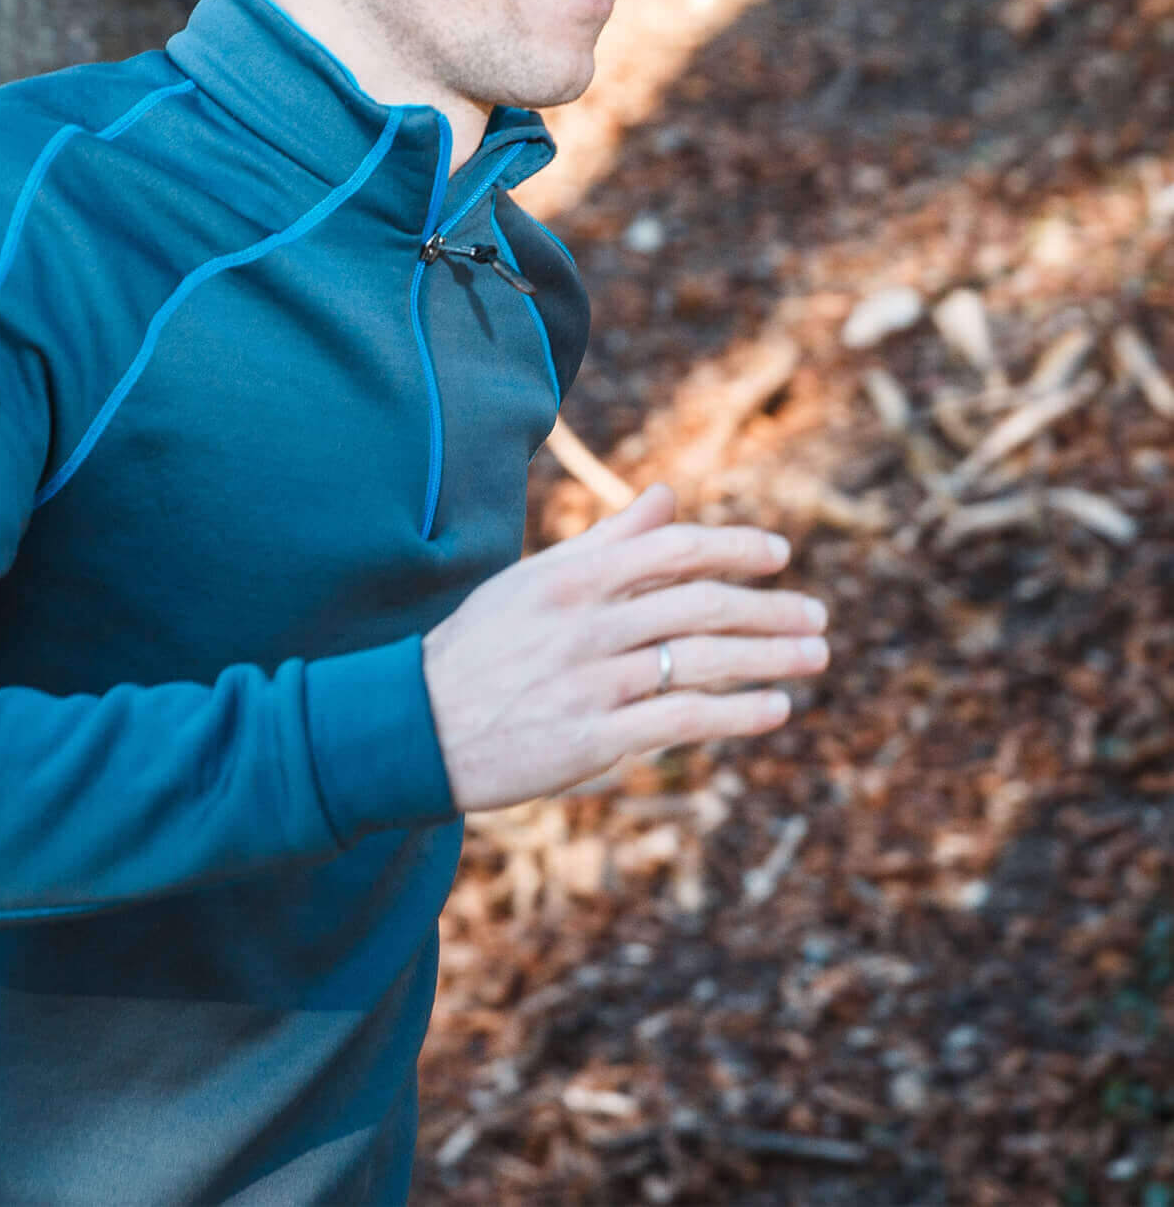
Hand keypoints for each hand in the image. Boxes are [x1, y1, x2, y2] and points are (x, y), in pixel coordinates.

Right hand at [421, 484, 827, 812]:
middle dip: (770, 608)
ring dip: (771, 657)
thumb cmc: (482, 646)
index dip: (733, 547)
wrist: (418, 726)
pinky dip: (736, 712)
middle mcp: (585, 624)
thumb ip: (607, 541)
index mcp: (570, 578)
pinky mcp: (593, 739)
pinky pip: (683, 719)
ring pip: (702, 660)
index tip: (780, 554)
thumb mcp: (535, 581)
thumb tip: (667, 497)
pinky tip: (773, 708)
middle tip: (818, 617)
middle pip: (700, 605)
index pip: (671, 549)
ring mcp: (590, 682)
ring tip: (815, 657)